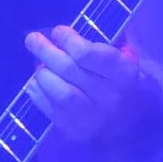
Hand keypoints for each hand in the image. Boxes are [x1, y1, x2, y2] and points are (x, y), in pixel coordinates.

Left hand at [25, 25, 143, 142]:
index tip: (57, 31)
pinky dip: (38, 93)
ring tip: (39, 67)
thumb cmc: (120, 84)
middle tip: (33, 39)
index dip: (69, 40)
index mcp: (124, 74)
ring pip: (60, 92)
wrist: (129, 126)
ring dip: (43, 75)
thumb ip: (96, 47)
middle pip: (69, 69)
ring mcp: (93, 117)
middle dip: (46, 51)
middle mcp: (110, 96)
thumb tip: (61, 35)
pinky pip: (50, 109)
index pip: (90, 54)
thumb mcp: (122, 62)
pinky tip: (36, 84)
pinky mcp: (76, 130)